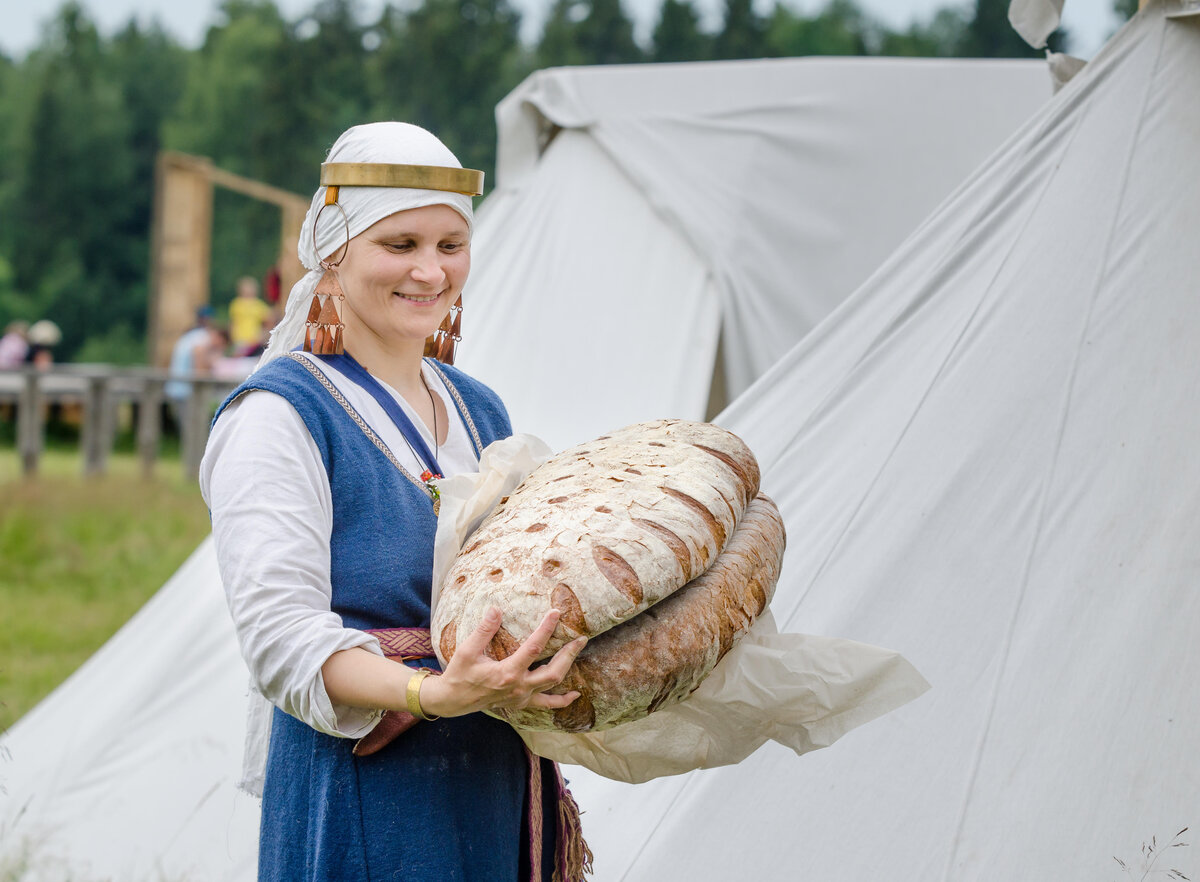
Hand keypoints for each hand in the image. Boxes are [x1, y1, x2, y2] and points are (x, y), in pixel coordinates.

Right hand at [418, 607, 586, 717]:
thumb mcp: (466, 651)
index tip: (556, 613)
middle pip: (553, 671)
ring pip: (553, 684)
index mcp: (506, 673)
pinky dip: (562, 701)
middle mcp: (518, 687)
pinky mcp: (522, 702)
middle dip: (569, 653)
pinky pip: (547, 704)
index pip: (533, 648)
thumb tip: (496, 609)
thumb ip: (483, 631)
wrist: (453, 700)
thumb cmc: (460, 674)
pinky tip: (575, 695)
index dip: (546, 629)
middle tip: (581, 637)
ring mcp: (522, 697)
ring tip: (578, 649)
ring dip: (568, 666)